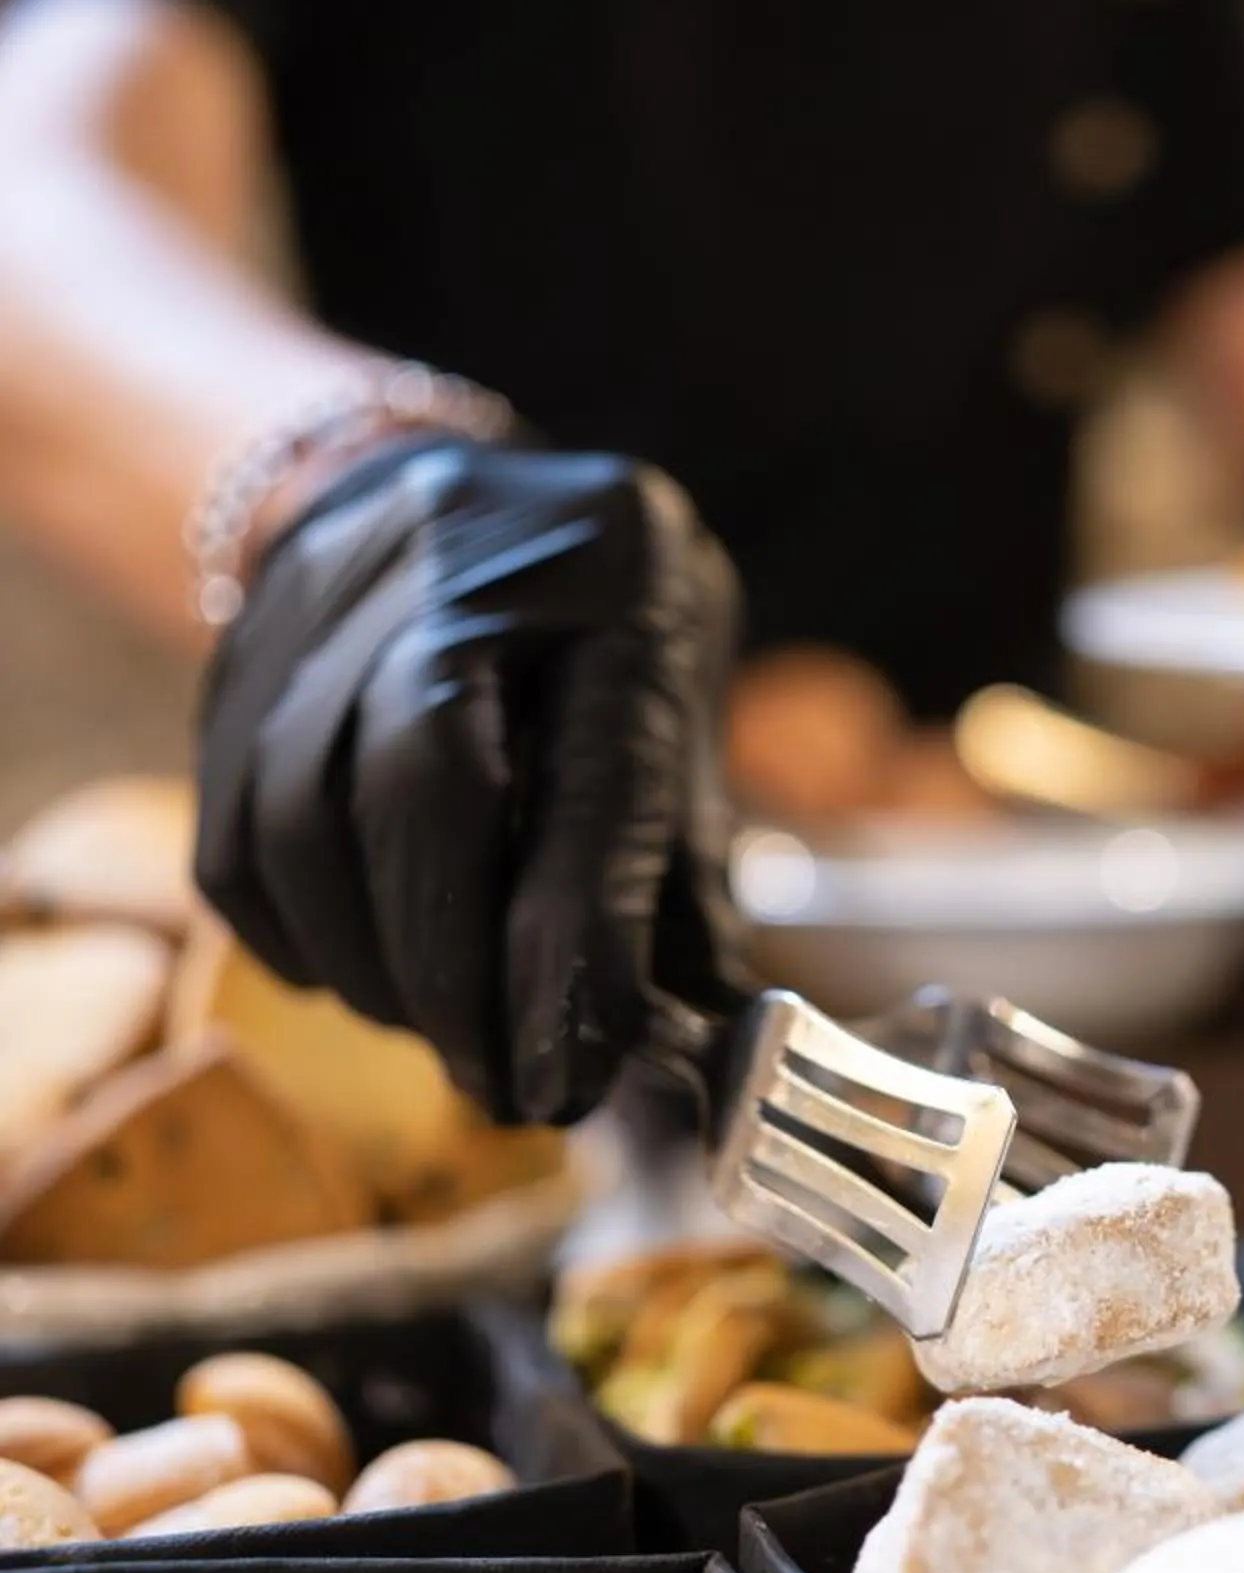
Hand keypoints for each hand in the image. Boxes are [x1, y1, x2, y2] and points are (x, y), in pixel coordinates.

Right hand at [196, 440, 742, 1124]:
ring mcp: (326, 594)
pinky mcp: (235, 654)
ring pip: (301, 817)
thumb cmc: (597, 634)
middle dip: (453, 970)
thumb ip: (684, 883)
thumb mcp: (679, 717)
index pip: (590, 777)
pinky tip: (359, 975)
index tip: (570, 1075)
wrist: (448, 489)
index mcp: (617, 571)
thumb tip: (685, 1063)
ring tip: (436, 1029)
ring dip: (370, 968)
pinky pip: (230, 837)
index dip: (574, 947)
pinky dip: (292, 940)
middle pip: (420, 782)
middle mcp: (462, 552)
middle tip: (499, 1082)